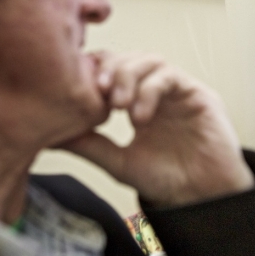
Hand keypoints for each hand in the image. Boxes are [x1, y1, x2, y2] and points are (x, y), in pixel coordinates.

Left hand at [59, 52, 254, 206]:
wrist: (202, 197)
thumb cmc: (167, 179)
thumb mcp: (119, 162)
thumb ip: (90, 144)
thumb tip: (51, 132)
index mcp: (137, 102)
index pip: (112, 69)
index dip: (95, 72)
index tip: (79, 90)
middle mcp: (157, 92)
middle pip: (130, 57)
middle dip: (111, 70)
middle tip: (99, 94)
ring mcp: (178, 91)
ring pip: (150, 60)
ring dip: (129, 76)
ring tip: (119, 106)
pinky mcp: (197, 94)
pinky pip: (171, 77)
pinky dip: (150, 90)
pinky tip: (140, 116)